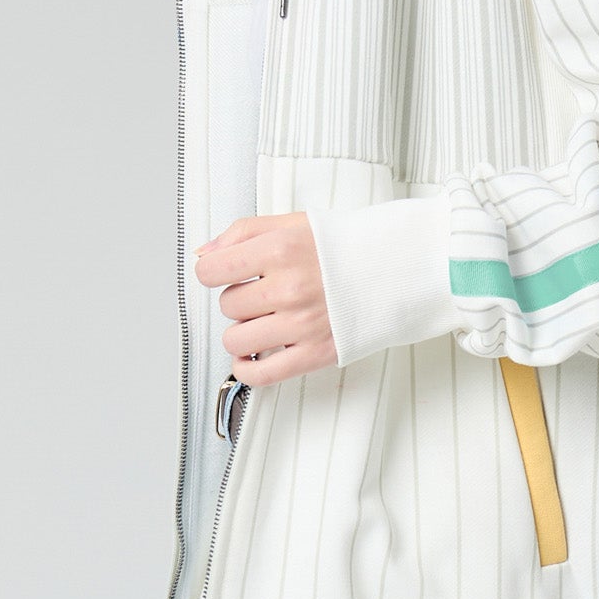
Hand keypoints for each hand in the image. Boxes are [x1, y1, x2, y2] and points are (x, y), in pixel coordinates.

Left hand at [193, 212, 336, 384]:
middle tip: (262, 292)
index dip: (213, 271)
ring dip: (243, 332)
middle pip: (227, 305)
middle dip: (239, 299)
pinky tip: (252, 357)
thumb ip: (242, 232)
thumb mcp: (293, 223)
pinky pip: (261, 374)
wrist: (394, 268)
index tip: (224, 273)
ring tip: (262, 320)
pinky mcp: (314, 353)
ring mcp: (301, 324)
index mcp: (280, 250)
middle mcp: (289, 288)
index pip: (211, 270)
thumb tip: (204, 253)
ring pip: (236, 340)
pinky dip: (246, 370)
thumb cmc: (344, 246)